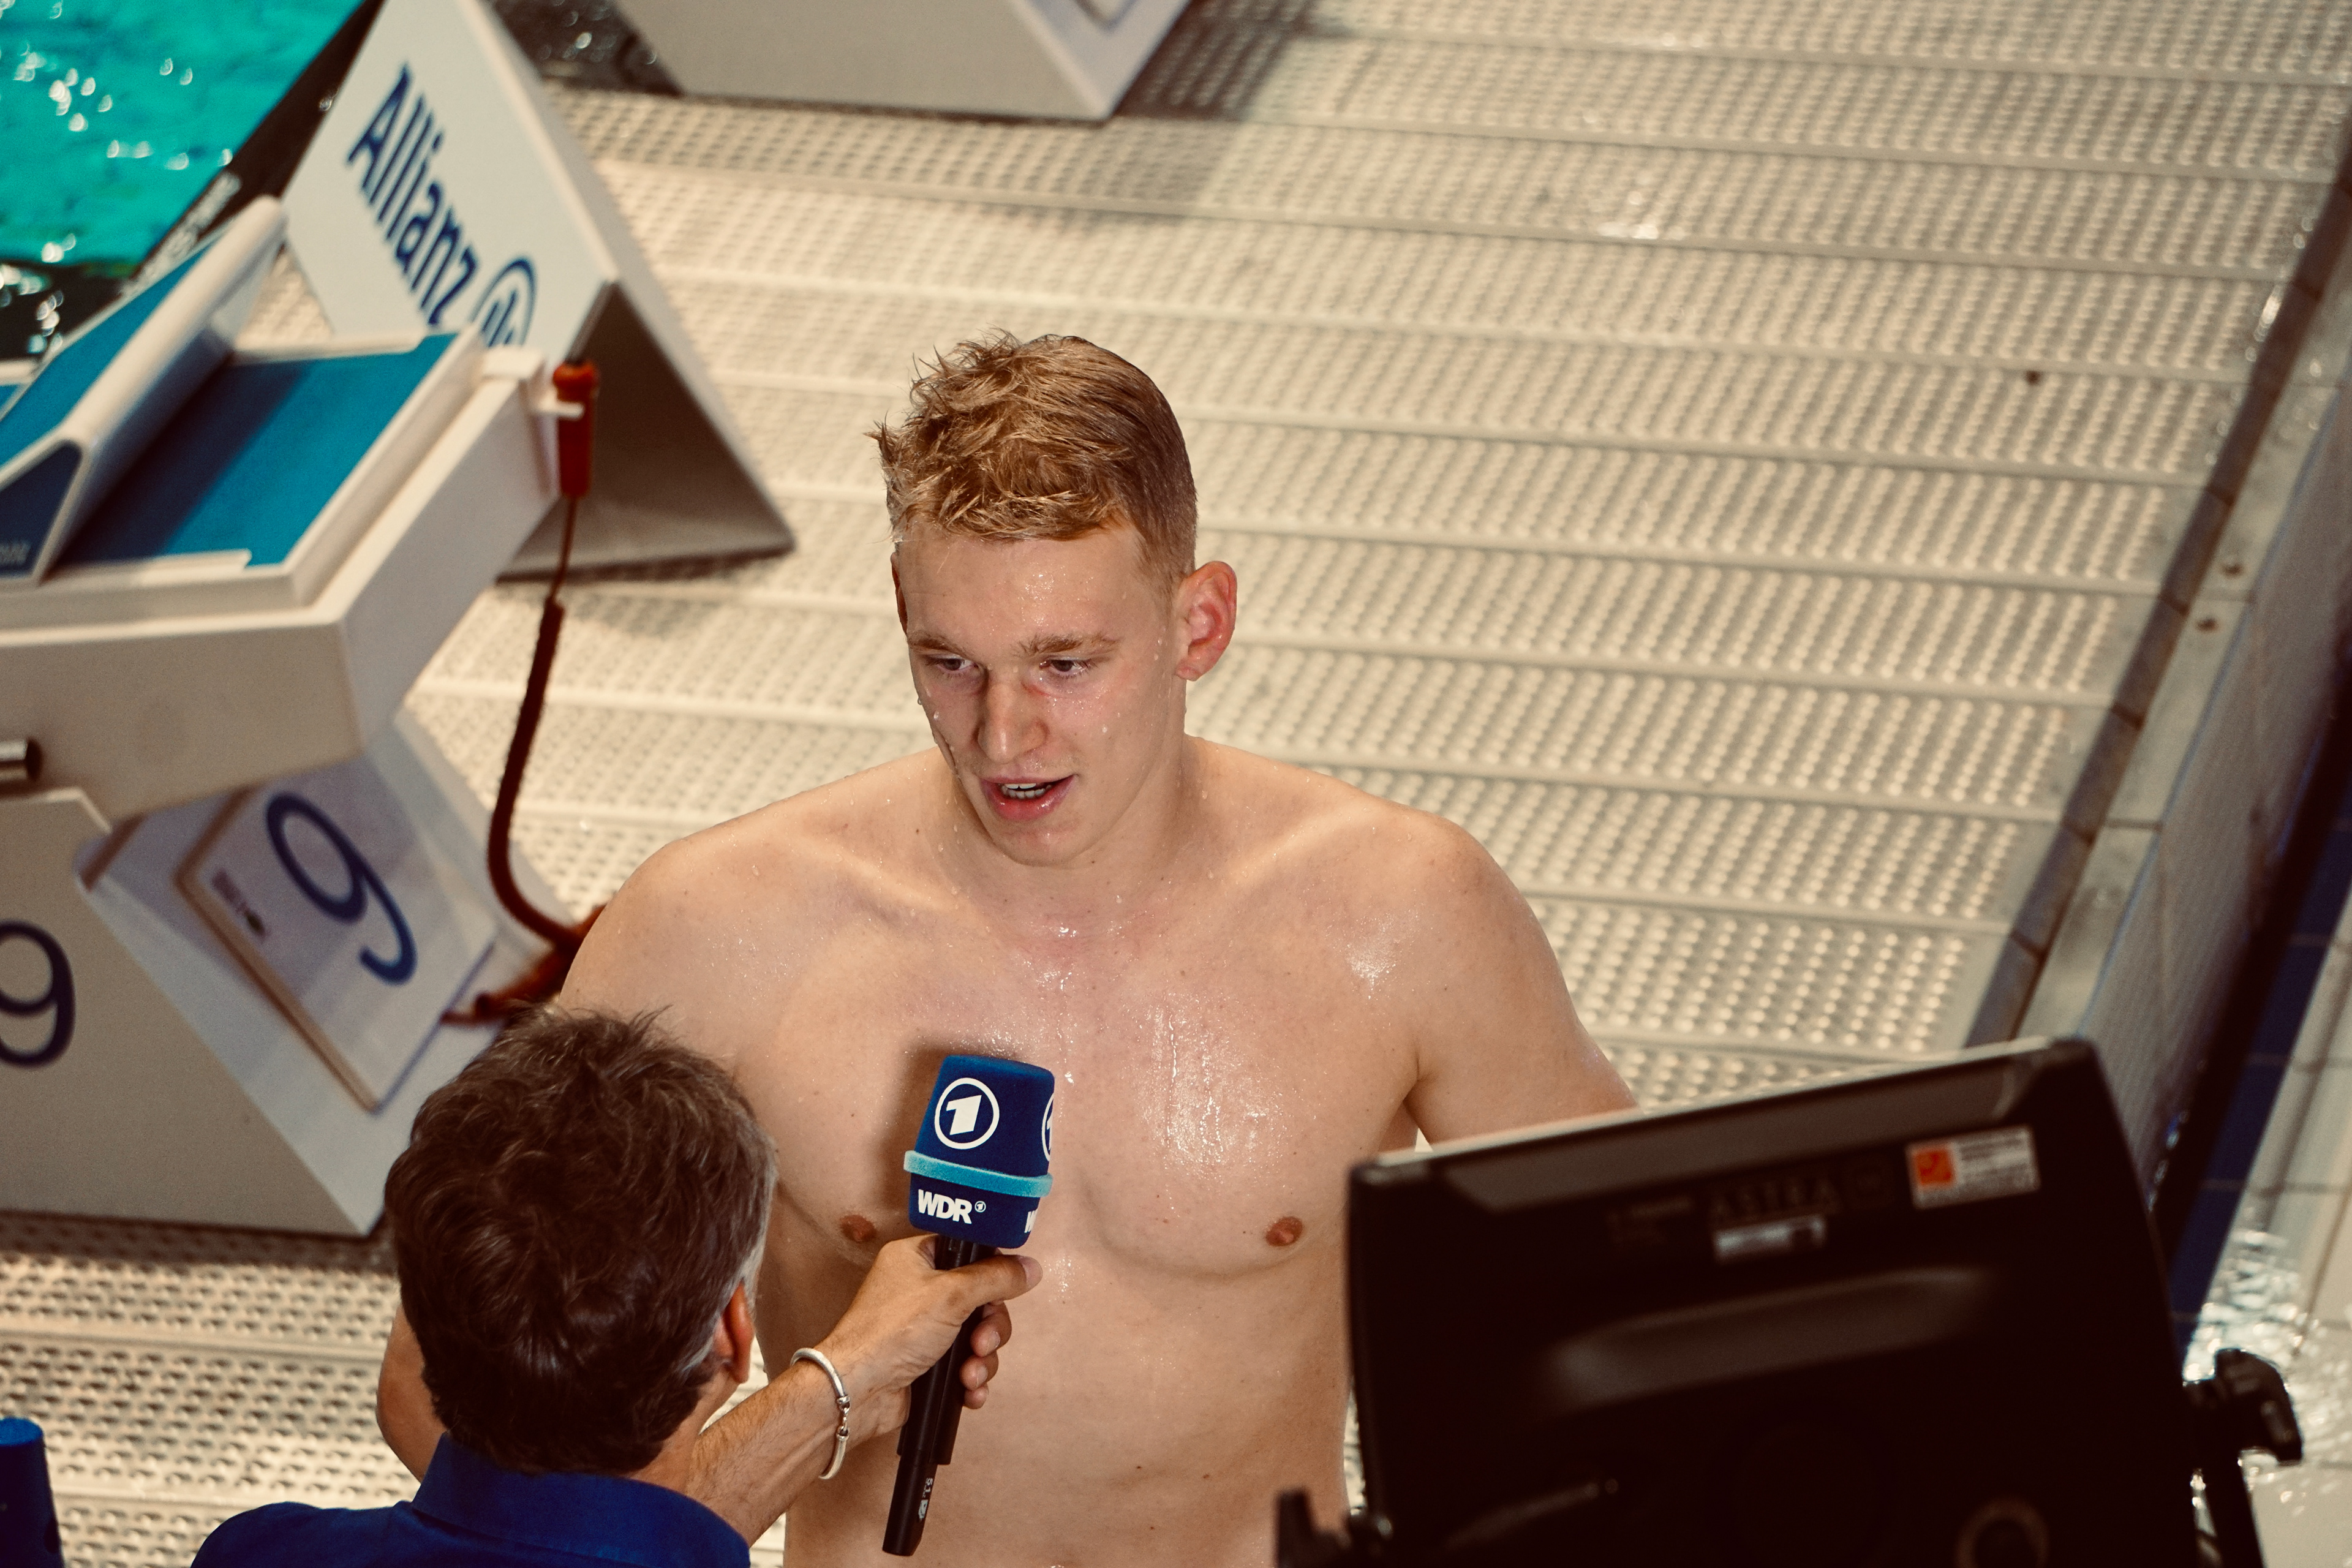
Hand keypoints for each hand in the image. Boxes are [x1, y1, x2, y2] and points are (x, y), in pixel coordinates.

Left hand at [813, 1237, 1038, 1443]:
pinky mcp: (929, 1363)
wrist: (858, 1391)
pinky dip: (973, 1378)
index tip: (1005, 1288)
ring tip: (969, 1373)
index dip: (991, 1272)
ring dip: (983, 1358)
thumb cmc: (888, 1333)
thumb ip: (995, 1278)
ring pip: (978, 1336)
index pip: (968, 1252)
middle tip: (982, 1342)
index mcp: (917, 1259)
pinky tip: (968, 1390)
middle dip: (989, 1328)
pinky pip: (967, 1364)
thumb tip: (1030, 1267)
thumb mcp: (951, 1294)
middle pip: (982, 1300)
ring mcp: (926, 1329)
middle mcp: (921, 1291)